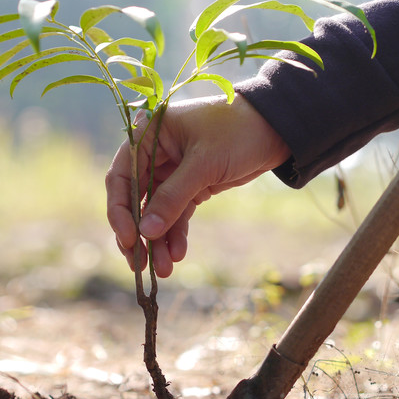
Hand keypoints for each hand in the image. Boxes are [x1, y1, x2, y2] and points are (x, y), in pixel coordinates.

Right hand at [105, 93, 290, 276]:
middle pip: (135, 199)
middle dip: (139, 233)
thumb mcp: (204, 163)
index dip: (120, 210)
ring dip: (158, 240)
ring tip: (164, 269)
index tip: (129, 238)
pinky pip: (177, 214)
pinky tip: (177, 254)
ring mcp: (172, 171)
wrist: (277, 128)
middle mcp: (155, 153)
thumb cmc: (237, 131)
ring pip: (156, 212)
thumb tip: (145, 232)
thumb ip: (172, 197)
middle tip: (139, 264)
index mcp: (148, 135)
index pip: (121, 176)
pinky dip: (176, 234)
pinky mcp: (192, 186)